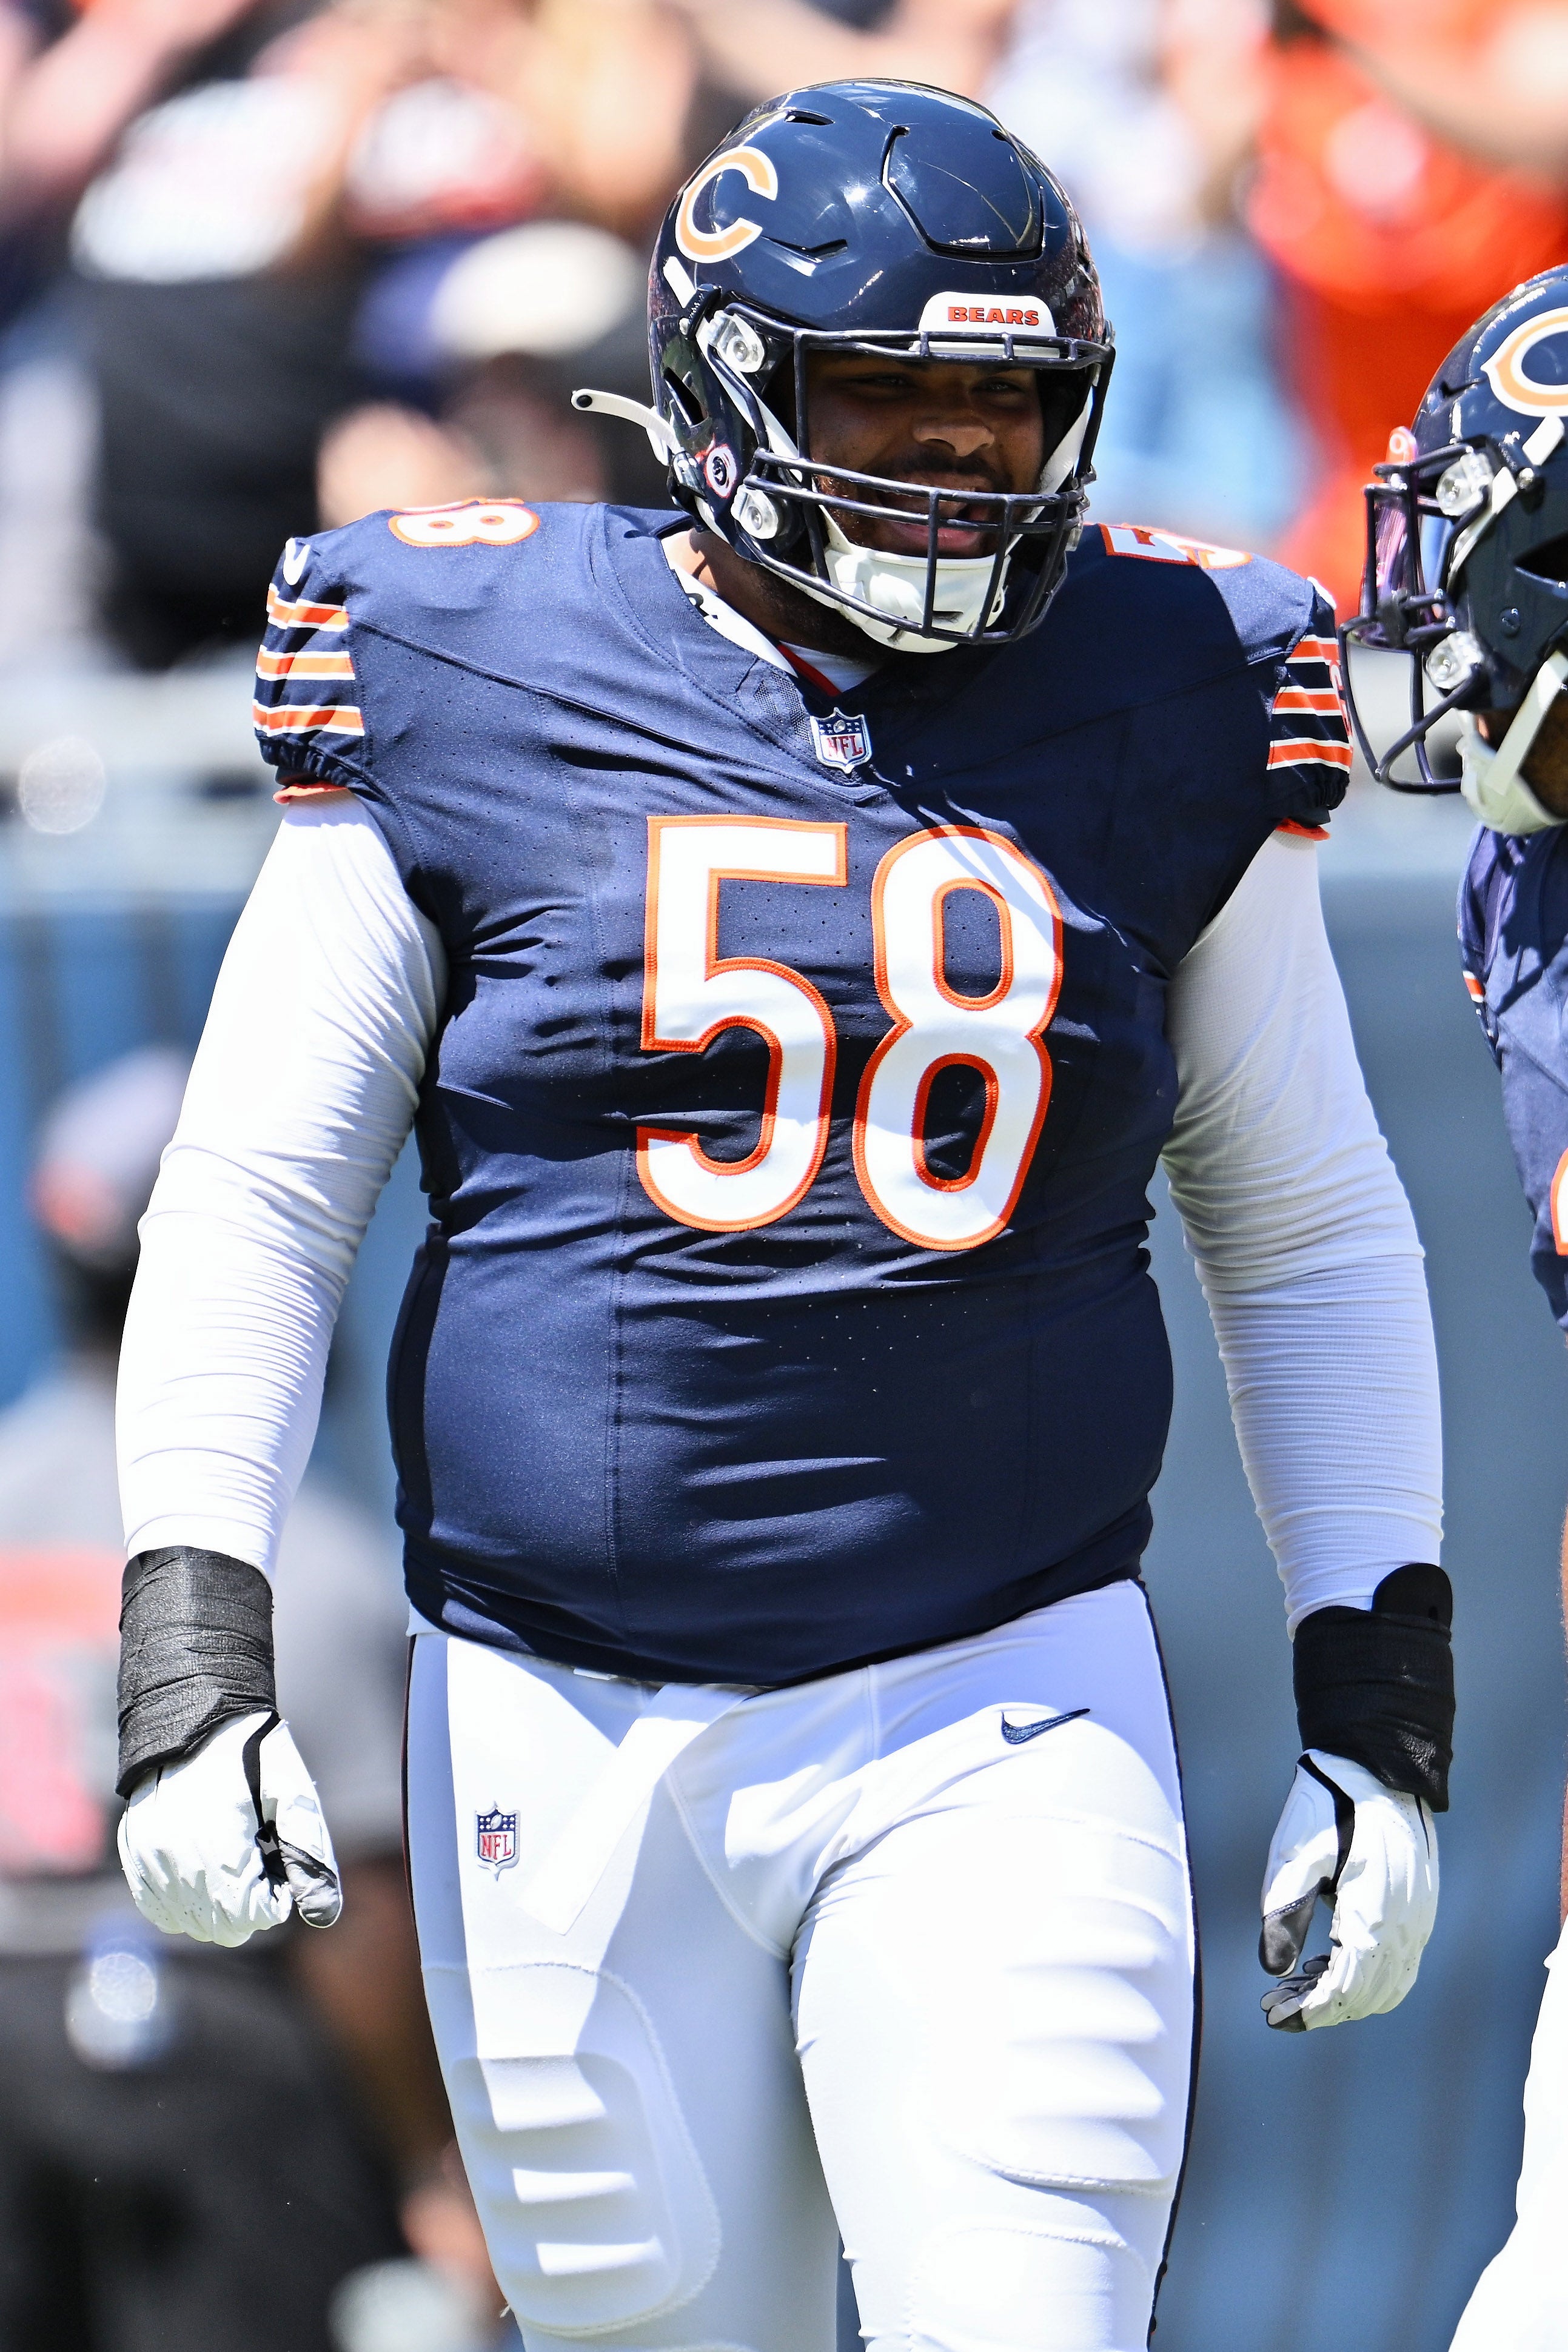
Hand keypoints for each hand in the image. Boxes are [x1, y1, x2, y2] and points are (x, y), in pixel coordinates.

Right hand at [118, 1710, 341, 1946]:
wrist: (196, 1710)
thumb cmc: (254, 1750)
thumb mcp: (293, 1794)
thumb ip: (310, 1855)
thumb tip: (324, 1916)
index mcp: (219, 1845)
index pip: (252, 1916)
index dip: (277, 1897)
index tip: (281, 1860)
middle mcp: (176, 1861)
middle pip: (222, 1927)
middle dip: (251, 1904)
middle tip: (261, 1856)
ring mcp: (149, 1859)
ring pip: (190, 1923)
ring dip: (219, 1904)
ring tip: (233, 1854)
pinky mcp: (134, 1853)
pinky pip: (159, 1908)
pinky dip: (186, 1900)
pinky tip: (205, 1865)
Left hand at [1259, 1749, 1436, 2029]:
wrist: (1373, 1767)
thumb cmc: (1326, 1807)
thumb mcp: (1293, 1857)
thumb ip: (1284, 1914)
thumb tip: (1273, 1970)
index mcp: (1374, 1916)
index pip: (1346, 1989)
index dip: (1310, 2011)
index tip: (1274, 2017)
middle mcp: (1405, 1926)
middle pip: (1368, 1994)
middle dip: (1321, 2007)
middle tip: (1275, 2003)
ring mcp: (1418, 1918)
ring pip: (1387, 1983)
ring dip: (1345, 1995)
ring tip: (1296, 1988)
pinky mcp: (1418, 1908)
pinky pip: (1398, 1961)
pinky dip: (1366, 1975)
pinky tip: (1327, 1964)